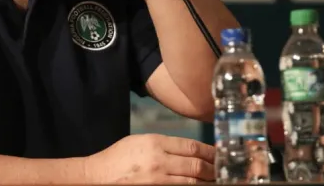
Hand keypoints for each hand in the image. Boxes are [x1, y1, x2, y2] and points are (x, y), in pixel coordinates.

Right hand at [84, 134, 215, 183]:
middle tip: (224, 170)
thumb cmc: (118, 157)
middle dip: (213, 169)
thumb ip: (162, 144)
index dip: (209, 151)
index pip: (190, 147)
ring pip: (192, 181)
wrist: (99, 176)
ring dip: (207, 181)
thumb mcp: (140, 141)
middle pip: (196, 165)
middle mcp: (159, 161)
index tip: (219, 154)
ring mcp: (158, 180)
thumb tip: (188, 150)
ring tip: (217, 180)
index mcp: (155, 143)